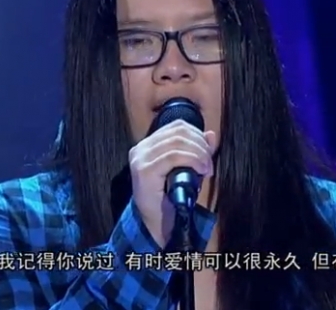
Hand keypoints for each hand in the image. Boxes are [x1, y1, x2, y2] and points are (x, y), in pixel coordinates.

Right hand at [129, 119, 215, 247]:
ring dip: (198, 154)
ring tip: (206, 169)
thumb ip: (198, 151)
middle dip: (200, 145)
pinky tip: (200, 170)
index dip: (197, 134)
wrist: (158, 224)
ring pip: (177, 143)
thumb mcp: (188, 169)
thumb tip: (211, 134)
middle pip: (178, 132)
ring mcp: (140, 158)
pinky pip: (173, 157)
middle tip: (209, 163)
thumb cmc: (171, 198)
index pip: (176, 126)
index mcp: (148, 144)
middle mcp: (141, 148)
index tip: (208, 151)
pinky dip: (192, 160)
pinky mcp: (144, 170)